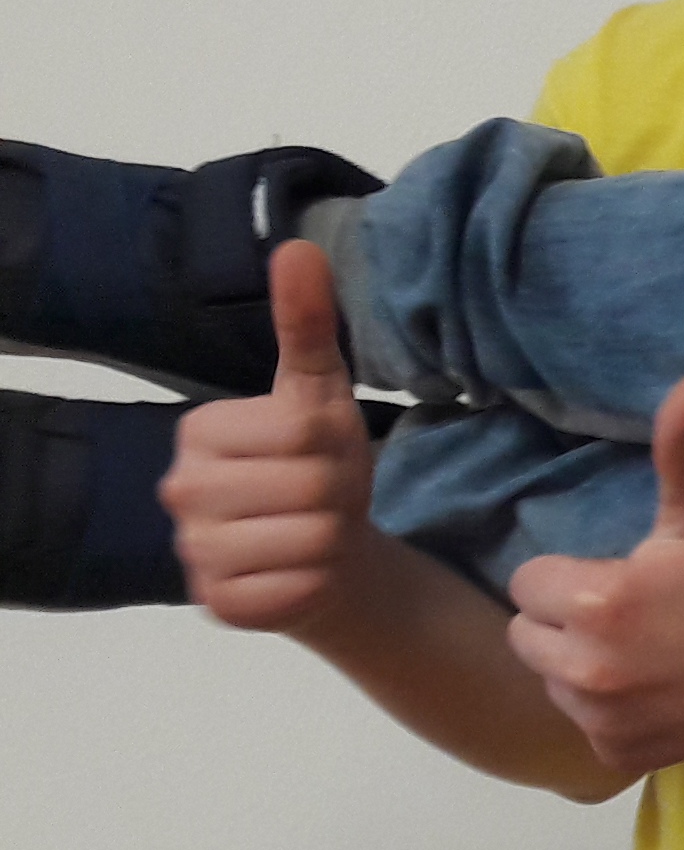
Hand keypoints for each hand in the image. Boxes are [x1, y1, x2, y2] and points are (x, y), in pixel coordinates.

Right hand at [163, 241, 385, 633]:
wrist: (323, 547)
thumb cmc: (317, 463)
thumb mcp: (321, 392)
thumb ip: (306, 323)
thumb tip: (298, 246)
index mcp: (199, 429)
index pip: (302, 431)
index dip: (336, 446)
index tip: (320, 453)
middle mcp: (180, 489)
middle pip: (308, 487)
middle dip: (336, 494)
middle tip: (322, 497)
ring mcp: (192, 550)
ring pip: (307, 540)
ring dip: (331, 538)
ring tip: (313, 530)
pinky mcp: (217, 603)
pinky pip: (295, 589)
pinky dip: (316, 581)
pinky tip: (301, 571)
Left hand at [502, 376, 683, 770]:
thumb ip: (679, 447)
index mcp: (594, 599)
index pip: (526, 583)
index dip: (571, 575)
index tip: (624, 579)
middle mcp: (585, 666)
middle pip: (524, 635)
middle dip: (564, 622)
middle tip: (630, 617)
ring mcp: (601, 717)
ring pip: (551, 682)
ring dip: (581, 668)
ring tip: (645, 656)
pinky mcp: (617, 754)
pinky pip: (584, 726)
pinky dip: (612, 714)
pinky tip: (659, 695)